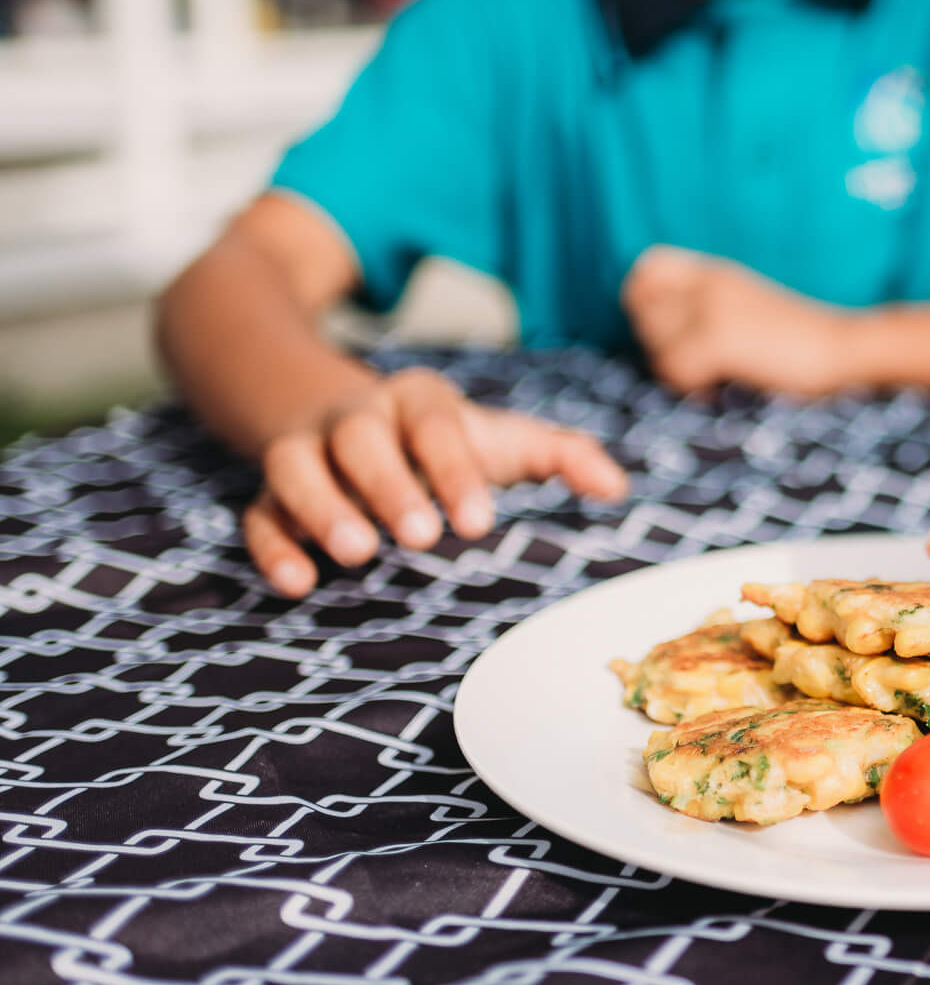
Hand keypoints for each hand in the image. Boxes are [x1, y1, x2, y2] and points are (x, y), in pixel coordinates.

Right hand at [244, 368, 627, 598]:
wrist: (347, 419)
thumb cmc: (444, 441)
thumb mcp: (500, 440)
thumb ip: (561, 456)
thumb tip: (617, 487)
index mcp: (418, 401)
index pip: (435, 423)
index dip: (455, 469)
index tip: (480, 522)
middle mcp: (356, 418)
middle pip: (362, 438)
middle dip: (390, 485)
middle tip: (423, 537)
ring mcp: (306, 452)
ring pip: (296, 465)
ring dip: (323, 506)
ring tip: (360, 554)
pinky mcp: (269, 494)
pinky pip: (257, 512)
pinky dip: (271, 545)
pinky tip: (298, 583)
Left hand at [623, 247, 855, 396]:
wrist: (843, 346)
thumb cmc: (801, 340)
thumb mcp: (749, 306)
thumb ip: (710, 306)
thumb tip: (662, 331)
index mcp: (717, 272)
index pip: (649, 266)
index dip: (644, 297)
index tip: (666, 327)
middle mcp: (709, 283)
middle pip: (642, 308)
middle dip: (657, 340)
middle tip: (691, 360)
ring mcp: (712, 308)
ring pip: (655, 341)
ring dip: (673, 366)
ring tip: (708, 376)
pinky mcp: (719, 338)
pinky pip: (675, 367)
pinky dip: (690, 385)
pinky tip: (717, 388)